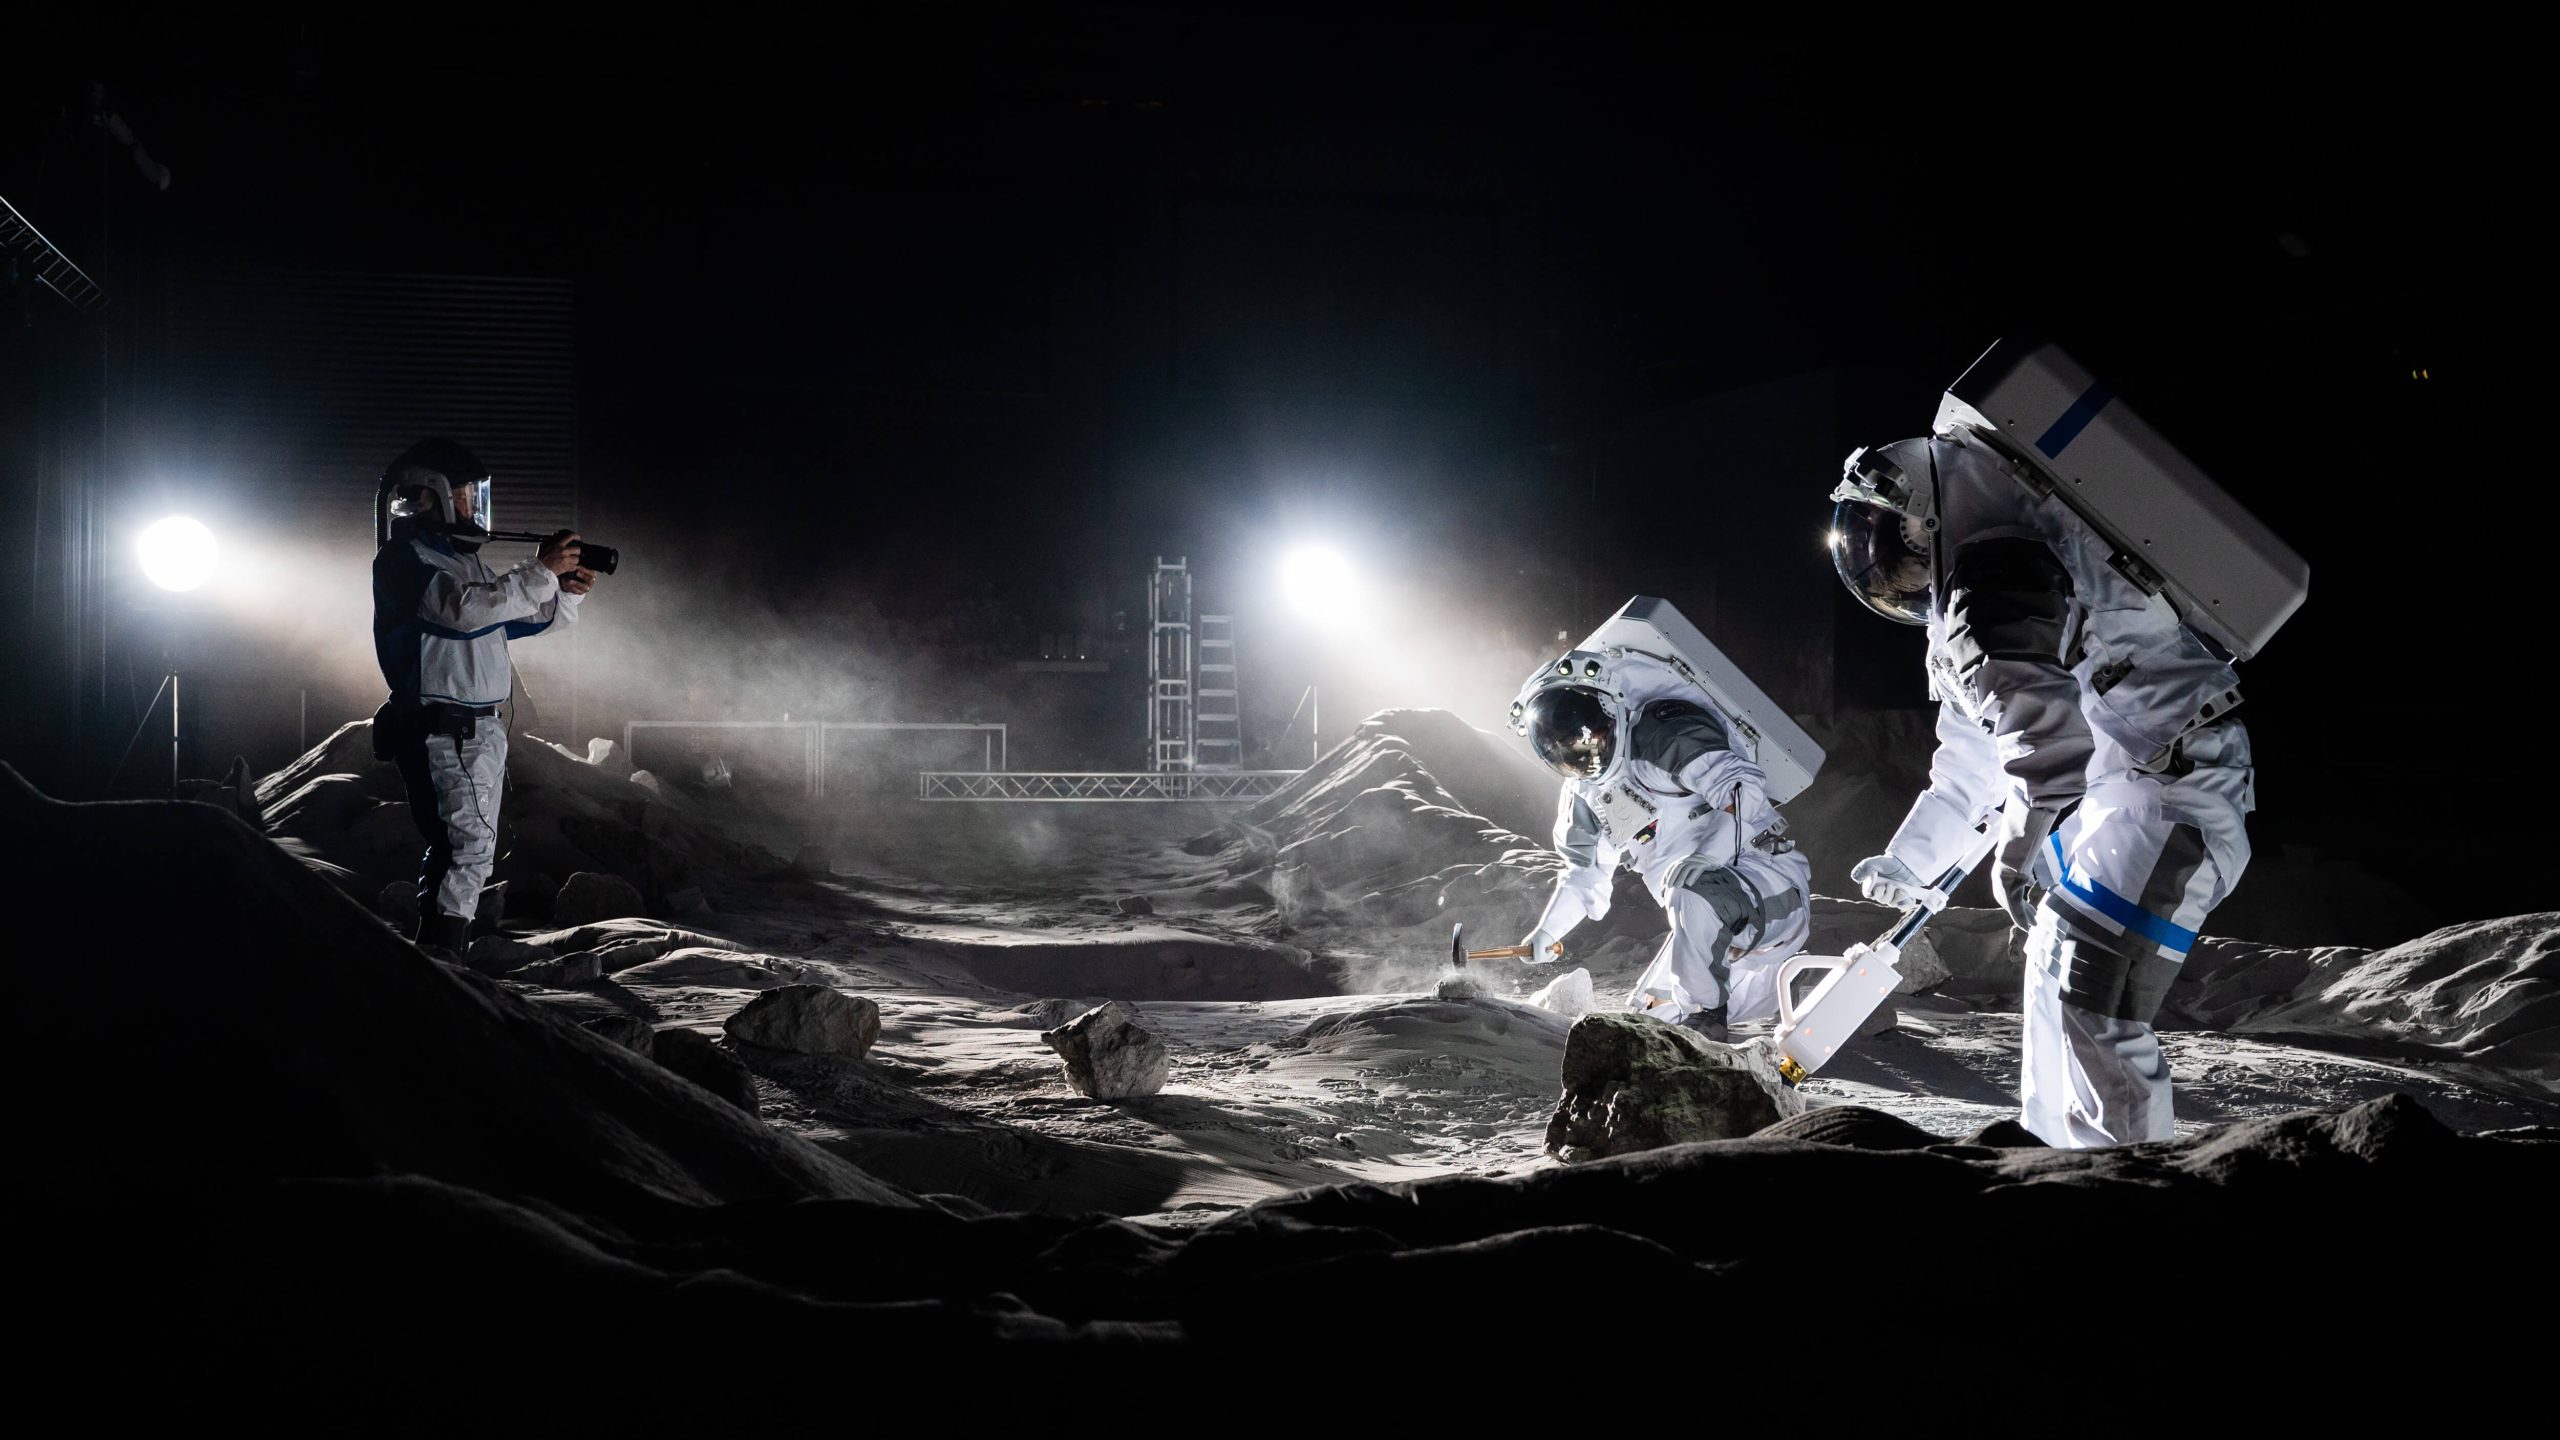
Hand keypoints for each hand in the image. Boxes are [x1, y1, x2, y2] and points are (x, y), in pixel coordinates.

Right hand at [538, 530, 582, 575]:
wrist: (540, 568)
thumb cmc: (541, 558)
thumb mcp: (544, 546)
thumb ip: (550, 540)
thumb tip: (555, 535)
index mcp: (558, 544)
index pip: (570, 537)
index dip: (576, 536)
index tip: (577, 538)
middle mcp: (563, 551)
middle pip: (577, 549)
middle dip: (576, 552)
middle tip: (574, 553)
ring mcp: (565, 559)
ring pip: (577, 559)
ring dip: (574, 561)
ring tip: (570, 561)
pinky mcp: (566, 567)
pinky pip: (574, 567)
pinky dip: (572, 568)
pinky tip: (569, 567)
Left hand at [559, 567, 596, 594]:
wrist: (571, 582)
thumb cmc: (575, 574)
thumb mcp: (578, 569)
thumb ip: (579, 566)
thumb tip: (576, 559)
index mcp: (592, 575)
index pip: (592, 573)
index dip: (586, 570)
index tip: (578, 567)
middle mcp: (591, 582)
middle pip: (591, 580)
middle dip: (583, 576)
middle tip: (576, 573)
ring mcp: (587, 588)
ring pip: (585, 587)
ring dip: (577, 583)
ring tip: (570, 581)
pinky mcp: (581, 592)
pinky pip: (578, 591)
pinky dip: (572, 588)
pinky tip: (568, 585)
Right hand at [1516, 927, 1563, 964]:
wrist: (1553, 928)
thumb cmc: (1544, 935)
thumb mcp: (1540, 945)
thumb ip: (1538, 956)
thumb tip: (1538, 961)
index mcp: (1525, 945)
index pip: (1524, 958)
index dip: (1532, 960)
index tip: (1539, 958)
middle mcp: (1530, 948)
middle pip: (1534, 960)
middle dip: (1543, 958)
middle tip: (1550, 951)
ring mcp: (1537, 950)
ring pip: (1542, 960)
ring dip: (1548, 957)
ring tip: (1553, 951)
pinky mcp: (1544, 951)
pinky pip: (1547, 958)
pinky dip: (1551, 957)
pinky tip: (1555, 954)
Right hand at [1850, 854, 1927, 909]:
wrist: (1909, 862)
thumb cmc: (1892, 862)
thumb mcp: (1878, 861)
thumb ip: (1865, 867)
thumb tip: (1855, 878)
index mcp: (1873, 883)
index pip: (1868, 894)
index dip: (1873, 893)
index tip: (1880, 886)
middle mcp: (1882, 890)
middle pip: (1881, 900)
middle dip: (1887, 893)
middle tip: (1891, 883)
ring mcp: (1894, 895)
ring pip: (1892, 903)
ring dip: (1897, 896)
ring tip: (1900, 887)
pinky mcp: (1905, 897)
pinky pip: (1904, 906)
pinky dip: (1906, 903)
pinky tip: (1907, 895)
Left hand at [1993, 805, 2059, 931]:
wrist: (2010, 854)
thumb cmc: (2016, 852)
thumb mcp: (2020, 859)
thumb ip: (2023, 864)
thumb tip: (2028, 865)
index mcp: (2002, 879)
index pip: (2012, 895)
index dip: (2020, 903)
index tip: (2029, 909)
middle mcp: (2001, 888)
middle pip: (2013, 904)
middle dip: (2024, 913)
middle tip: (2033, 920)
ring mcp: (2003, 893)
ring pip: (2015, 909)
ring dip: (2024, 918)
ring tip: (2032, 926)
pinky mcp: (2008, 897)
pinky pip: (2016, 911)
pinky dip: (2021, 919)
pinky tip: (2027, 927)